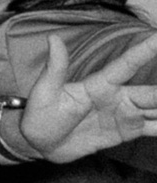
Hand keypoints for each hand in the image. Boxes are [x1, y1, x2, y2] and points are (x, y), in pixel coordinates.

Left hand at [15, 34, 156, 163]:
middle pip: (151, 92)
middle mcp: (117, 97)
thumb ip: (55, 68)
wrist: (38, 144)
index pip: (127, 64)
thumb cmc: (39, 115)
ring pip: (156, 109)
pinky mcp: (125, 132)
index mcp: (100, 84)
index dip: (145, 51)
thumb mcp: (45, 92)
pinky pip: (152, 128)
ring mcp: (124, 114)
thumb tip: (53, 38)